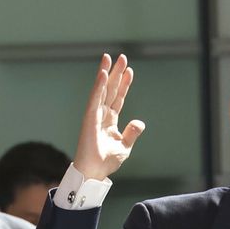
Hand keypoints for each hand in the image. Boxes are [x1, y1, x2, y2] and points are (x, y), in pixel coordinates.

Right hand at [73, 53, 145, 179]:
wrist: (95, 172)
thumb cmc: (106, 161)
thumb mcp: (125, 146)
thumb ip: (132, 132)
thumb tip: (140, 122)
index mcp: (109, 120)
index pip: (118, 98)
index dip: (124, 84)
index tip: (129, 71)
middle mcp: (101, 114)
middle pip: (110, 89)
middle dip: (116, 73)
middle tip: (121, 57)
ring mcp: (94, 115)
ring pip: (101, 89)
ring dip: (106, 73)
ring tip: (109, 57)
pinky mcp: (89, 118)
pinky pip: (95, 98)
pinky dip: (99, 86)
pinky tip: (103, 74)